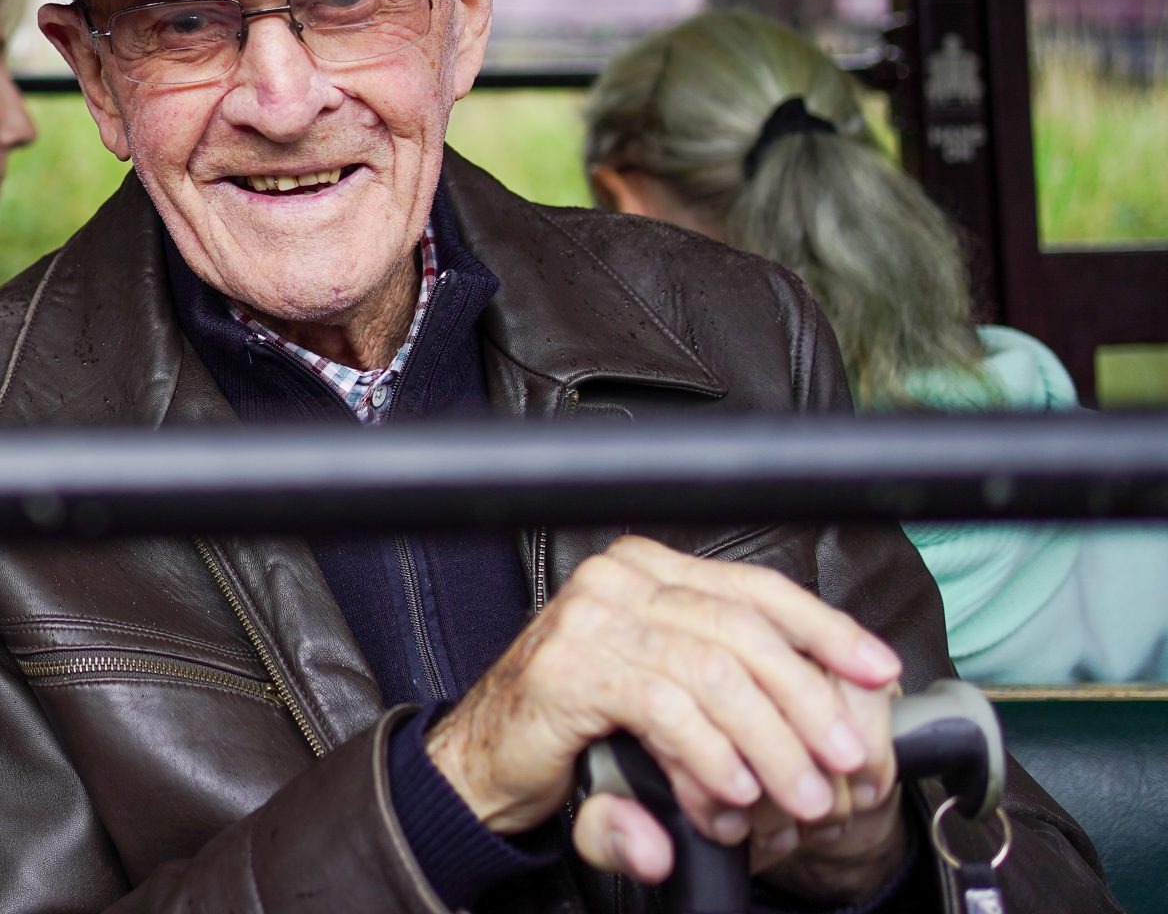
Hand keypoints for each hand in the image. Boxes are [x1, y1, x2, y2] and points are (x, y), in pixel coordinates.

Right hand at [424, 536, 907, 895]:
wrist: (485, 763)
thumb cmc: (582, 730)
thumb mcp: (675, 706)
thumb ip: (739, 703)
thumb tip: (822, 728)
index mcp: (645, 571)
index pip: (754, 587)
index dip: (825, 628)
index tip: (878, 670)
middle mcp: (615, 581)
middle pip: (742, 629)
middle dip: (808, 699)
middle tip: (843, 759)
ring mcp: (588, 620)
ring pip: (713, 670)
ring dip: (771, 741)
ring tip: (799, 793)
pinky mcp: (567, 670)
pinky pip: (665, 707)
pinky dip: (711, 753)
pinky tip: (732, 790)